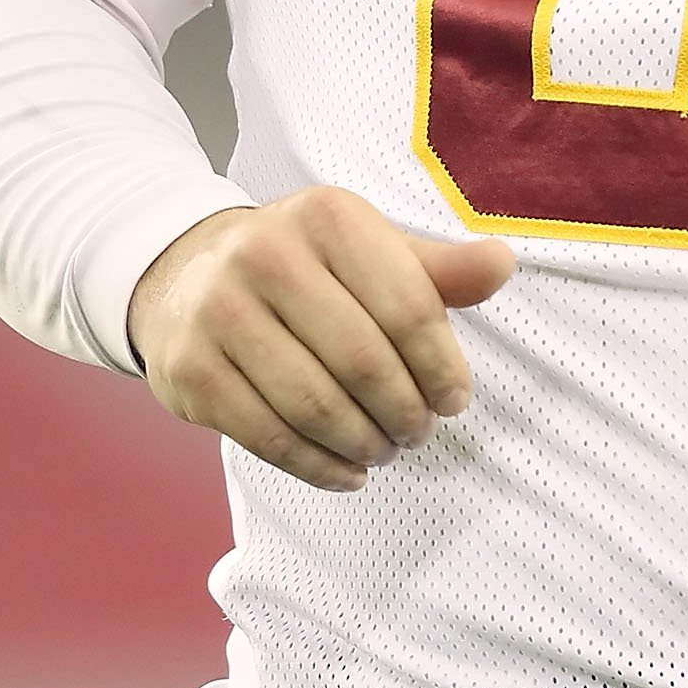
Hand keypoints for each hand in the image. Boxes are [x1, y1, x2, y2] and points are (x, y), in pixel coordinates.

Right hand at [126, 190, 514, 491]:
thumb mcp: (367, 250)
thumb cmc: (301, 267)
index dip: (441, 366)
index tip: (454, 401)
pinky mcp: (190, 370)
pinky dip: (318, 466)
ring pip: (315, 405)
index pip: (407, 306)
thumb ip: (435, 268)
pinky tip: (346, 470)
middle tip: (418, 433)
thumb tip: (502, 265)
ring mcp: (220, 312)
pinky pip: (268, 437)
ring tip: (385, 450)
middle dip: (404, 412)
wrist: (184, 276)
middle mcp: (265, 254)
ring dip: (364, 444)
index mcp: (326, 217)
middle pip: (362, 361)